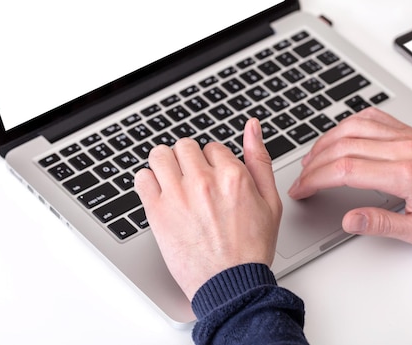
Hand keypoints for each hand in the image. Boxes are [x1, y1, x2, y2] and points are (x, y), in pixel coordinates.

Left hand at [135, 118, 281, 299]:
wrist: (231, 285)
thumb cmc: (251, 249)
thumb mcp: (269, 201)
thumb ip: (259, 160)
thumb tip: (252, 127)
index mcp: (232, 176)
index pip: (212, 147)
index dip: (212, 162)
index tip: (212, 179)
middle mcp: (204, 181)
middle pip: (185, 146)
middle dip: (189, 160)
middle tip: (192, 181)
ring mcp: (178, 195)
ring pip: (160, 155)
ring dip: (166, 165)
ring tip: (173, 183)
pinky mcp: (158, 212)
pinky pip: (141, 178)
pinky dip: (147, 182)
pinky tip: (159, 194)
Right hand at [288, 107, 411, 247]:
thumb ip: (382, 224)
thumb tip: (349, 220)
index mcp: (406, 174)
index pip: (346, 169)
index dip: (316, 179)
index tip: (302, 189)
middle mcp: (403, 148)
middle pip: (342, 147)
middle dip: (313, 165)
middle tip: (300, 181)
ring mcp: (405, 136)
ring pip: (351, 128)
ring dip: (324, 142)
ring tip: (310, 160)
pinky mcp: (407, 131)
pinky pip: (370, 118)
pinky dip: (346, 125)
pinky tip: (336, 136)